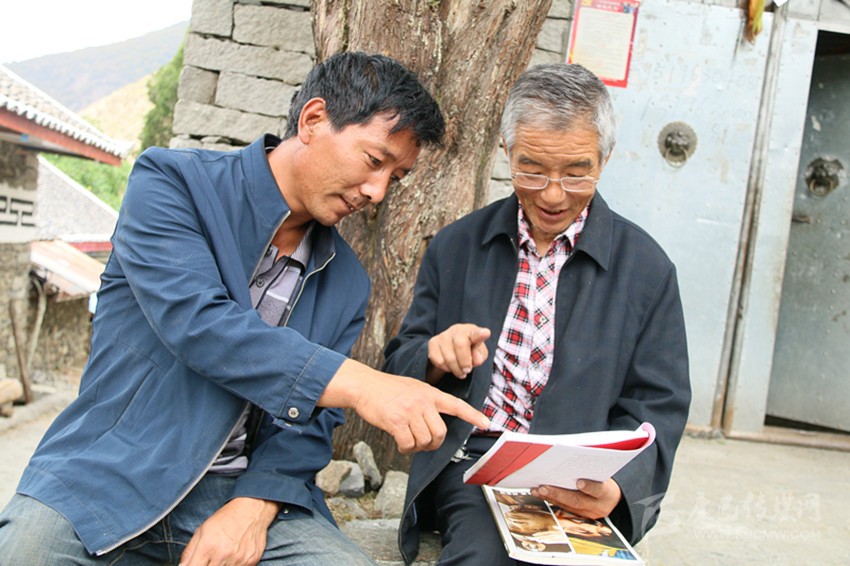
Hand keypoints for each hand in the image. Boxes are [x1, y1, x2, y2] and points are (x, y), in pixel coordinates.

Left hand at [179, 497, 279, 565]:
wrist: (252, 509)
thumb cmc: (226, 518)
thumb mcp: (202, 530)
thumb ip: (189, 552)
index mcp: (207, 546)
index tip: (196, 565)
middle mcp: (223, 555)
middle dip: (207, 565)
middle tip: (210, 559)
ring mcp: (238, 560)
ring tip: (223, 556)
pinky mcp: (251, 561)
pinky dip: (235, 565)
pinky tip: (235, 556)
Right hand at [320, 359, 489, 453]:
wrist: (364, 386)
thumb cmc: (388, 389)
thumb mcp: (413, 388)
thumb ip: (426, 402)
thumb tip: (433, 426)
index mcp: (430, 393)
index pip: (456, 405)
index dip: (472, 415)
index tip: (486, 422)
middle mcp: (423, 402)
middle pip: (440, 433)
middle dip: (433, 444)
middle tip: (423, 443)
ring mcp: (410, 411)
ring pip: (425, 440)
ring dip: (417, 447)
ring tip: (408, 441)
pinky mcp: (396, 421)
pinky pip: (409, 444)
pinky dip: (406, 449)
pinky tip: (400, 443)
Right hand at [426, 324, 490, 382]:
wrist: (452, 348)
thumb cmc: (469, 350)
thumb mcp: (479, 354)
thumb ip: (480, 356)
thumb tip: (476, 360)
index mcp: (471, 331)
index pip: (476, 332)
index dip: (480, 334)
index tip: (486, 333)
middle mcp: (456, 330)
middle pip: (460, 345)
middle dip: (465, 362)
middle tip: (467, 370)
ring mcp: (443, 335)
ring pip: (449, 357)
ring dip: (456, 370)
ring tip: (460, 371)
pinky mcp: (432, 343)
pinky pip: (439, 361)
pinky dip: (446, 368)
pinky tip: (450, 366)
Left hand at [532, 479, 621, 519]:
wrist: (613, 499)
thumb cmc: (604, 480)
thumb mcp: (603, 474)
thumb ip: (590, 470)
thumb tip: (569, 460)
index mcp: (607, 493)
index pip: (599, 490)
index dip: (589, 487)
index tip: (579, 482)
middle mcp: (598, 507)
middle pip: (577, 501)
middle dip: (558, 494)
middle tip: (543, 487)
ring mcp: (588, 513)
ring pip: (567, 506)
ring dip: (550, 497)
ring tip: (537, 490)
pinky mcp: (579, 516)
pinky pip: (564, 507)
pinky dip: (551, 499)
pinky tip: (540, 493)